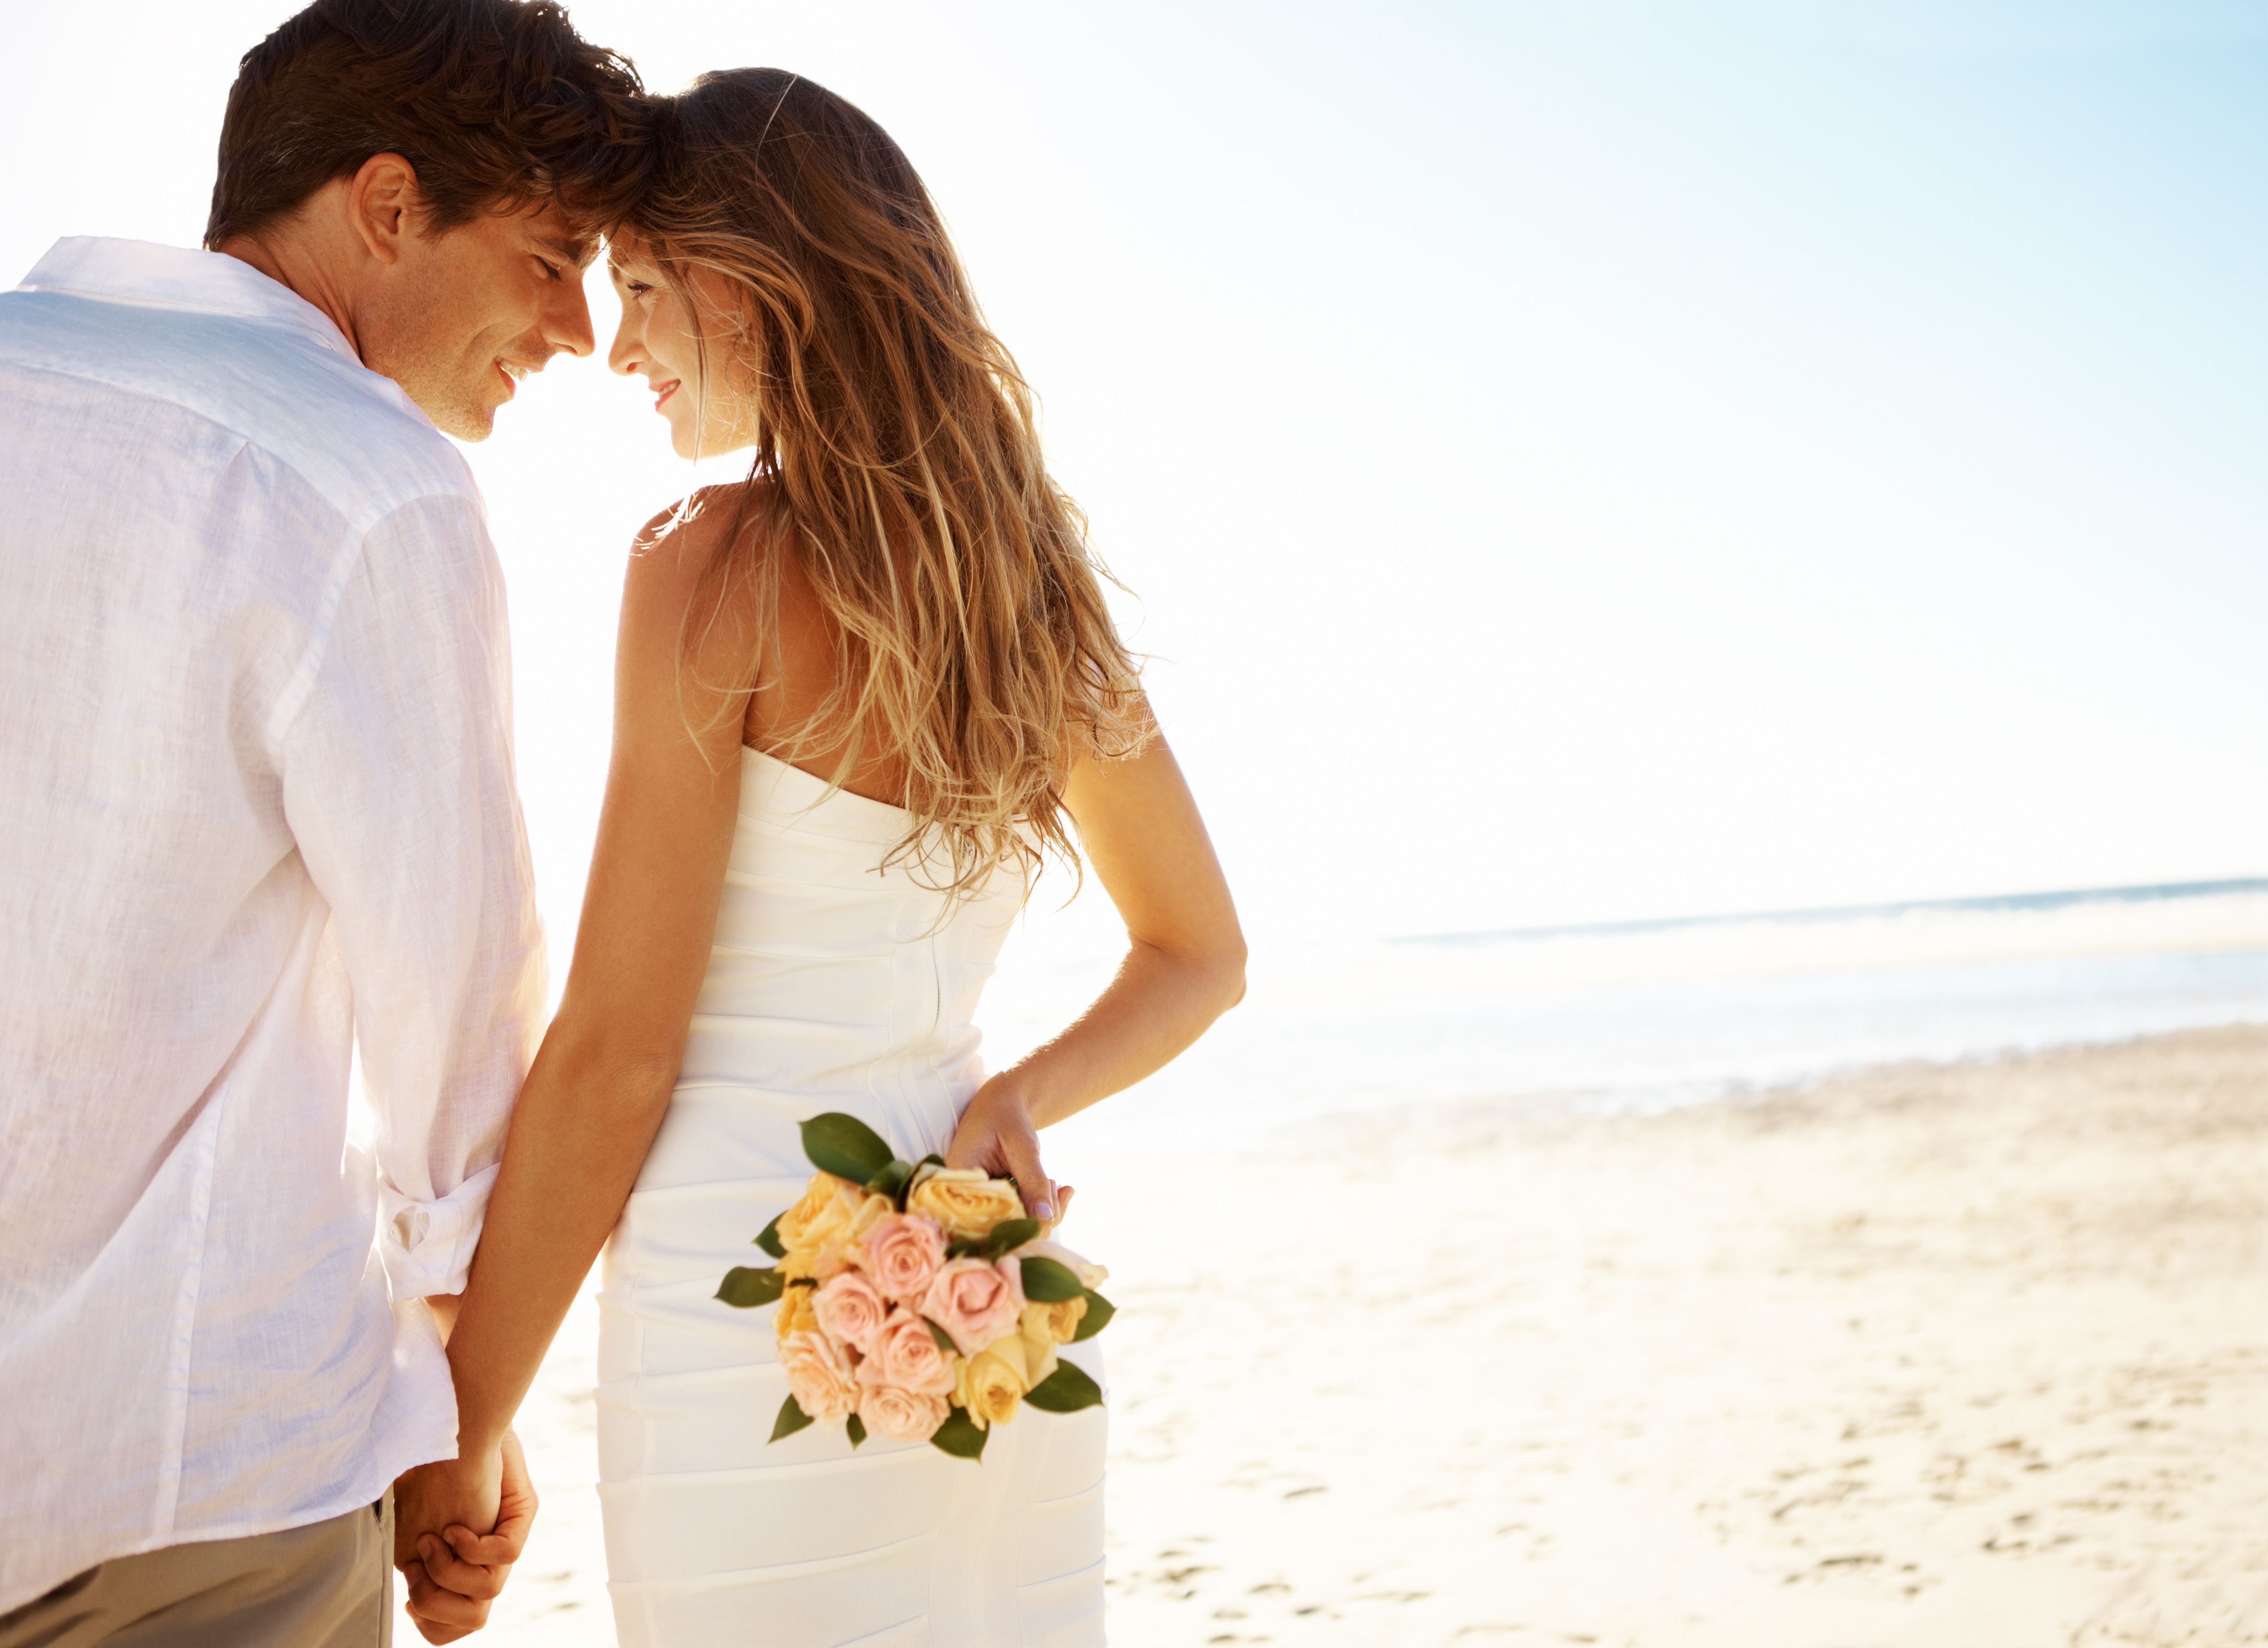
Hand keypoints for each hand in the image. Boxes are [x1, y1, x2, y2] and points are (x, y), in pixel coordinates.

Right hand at [393, 1430, 535, 1641]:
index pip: (453, 1622)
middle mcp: (482, 1555)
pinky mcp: (520, 1515)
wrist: (453, 1420)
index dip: (429, 1619)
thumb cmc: (426, 1462)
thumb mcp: (406, 1519)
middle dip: (435, 1604)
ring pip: (488, 1596)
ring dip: (449, 1573)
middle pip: (474, 1620)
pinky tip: (456, 1526)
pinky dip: (472, 1547)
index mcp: (456, 1561)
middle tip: (420, 1565)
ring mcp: (502, 1536)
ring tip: (437, 1538)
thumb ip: (408, 1554)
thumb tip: (404, 1578)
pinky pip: (504, 1557)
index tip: (409, 1598)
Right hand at [944, 1075, 1067, 1224]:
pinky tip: (1061, 1190)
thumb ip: (1033, 1182)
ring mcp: (977, 1200)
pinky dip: (1042, 1206)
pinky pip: (1018, 1215)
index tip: (1049, 1216)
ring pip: (1013, 1223)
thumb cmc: (1006, 1118)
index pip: (985, 1216)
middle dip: (1037, 1215)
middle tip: (1058, 1188)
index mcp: (959, 1176)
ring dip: (1043, 1209)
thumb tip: (1046, 1220)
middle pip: (999, 1225)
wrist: (1002, 1105)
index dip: (1018, 1224)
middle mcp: (962, 1194)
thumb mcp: (1022, 1146)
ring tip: (1056, 1184)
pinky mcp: (993, 1202)